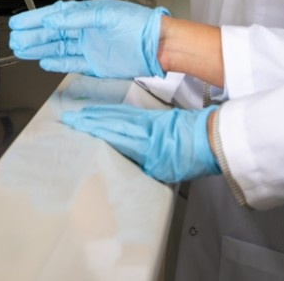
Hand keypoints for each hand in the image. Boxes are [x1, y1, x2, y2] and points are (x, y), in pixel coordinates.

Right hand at [8, 0, 167, 78]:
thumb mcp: (105, 15)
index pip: (54, 17)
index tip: (17, 24)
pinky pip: (71, 63)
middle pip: (52, 33)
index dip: (34, 20)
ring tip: (21, 50)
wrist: (157, 47)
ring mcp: (89, 48)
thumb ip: (76, 17)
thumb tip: (52, 18)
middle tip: (14, 40)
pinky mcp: (95, 64)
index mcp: (86, 15)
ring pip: (58, 48)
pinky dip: (57, 62)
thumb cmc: (136, 25)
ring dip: (40, 48)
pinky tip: (43, 61)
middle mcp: (85, 31)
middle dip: (33, 36)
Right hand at [61, 104, 220, 183]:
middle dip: (89, 118)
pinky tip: (109, 112)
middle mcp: (143, 127)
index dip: (89, 128)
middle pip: (110, 120)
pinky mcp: (155, 117)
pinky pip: (129, 113)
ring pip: (118, 114)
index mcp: (142, 141)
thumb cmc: (192, 157)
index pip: (109, 132)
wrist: (213, 139)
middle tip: (70, 116)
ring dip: (99, 113)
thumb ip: (139, 166)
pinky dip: (114, 111)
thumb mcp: (163, 172)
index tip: (72, 124)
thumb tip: (120, 165)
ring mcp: (149, 120)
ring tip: (83, 112)